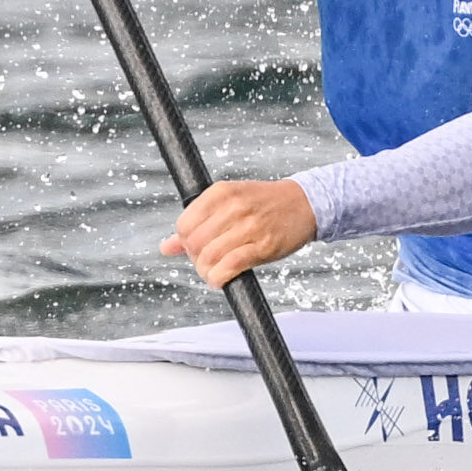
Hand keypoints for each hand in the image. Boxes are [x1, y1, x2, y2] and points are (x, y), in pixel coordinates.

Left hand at [162, 178, 318, 286]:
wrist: (305, 204)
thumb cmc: (265, 204)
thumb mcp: (229, 203)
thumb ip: (196, 223)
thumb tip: (166, 247)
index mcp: (220, 192)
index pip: (184, 225)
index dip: (185, 243)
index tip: (196, 247)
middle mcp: (233, 207)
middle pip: (194, 244)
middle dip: (196, 259)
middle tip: (208, 261)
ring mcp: (249, 226)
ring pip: (209, 257)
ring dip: (207, 271)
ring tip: (215, 271)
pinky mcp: (263, 246)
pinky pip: (229, 267)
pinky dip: (219, 278)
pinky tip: (222, 278)